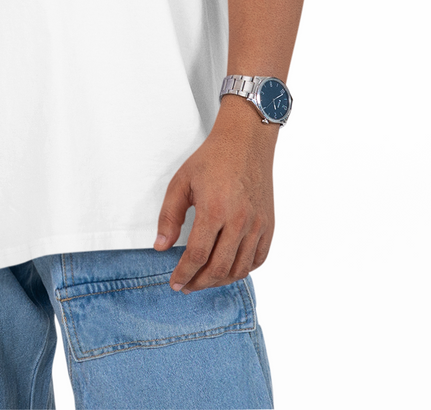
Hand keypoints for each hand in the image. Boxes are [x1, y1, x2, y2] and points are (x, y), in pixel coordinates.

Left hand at [154, 102, 276, 292]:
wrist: (246, 143)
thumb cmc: (212, 160)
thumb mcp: (181, 182)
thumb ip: (169, 216)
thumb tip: (161, 247)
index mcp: (214, 210)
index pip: (197, 255)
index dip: (183, 274)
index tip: (175, 283)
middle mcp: (239, 221)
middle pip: (219, 268)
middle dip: (199, 283)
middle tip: (187, 286)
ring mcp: (258, 225)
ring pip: (240, 269)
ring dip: (220, 281)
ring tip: (204, 280)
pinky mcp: (269, 226)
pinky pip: (258, 259)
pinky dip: (242, 270)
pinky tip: (228, 269)